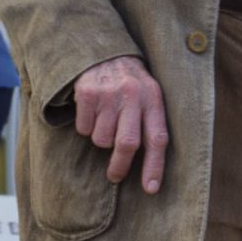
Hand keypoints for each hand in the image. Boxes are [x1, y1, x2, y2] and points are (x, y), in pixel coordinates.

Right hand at [73, 55, 168, 192]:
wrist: (103, 51)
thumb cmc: (130, 84)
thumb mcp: (149, 95)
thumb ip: (151, 124)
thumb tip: (151, 171)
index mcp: (153, 98)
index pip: (157, 138)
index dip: (155, 166)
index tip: (150, 189)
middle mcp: (132, 94)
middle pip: (127, 143)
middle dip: (120, 166)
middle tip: (115, 176)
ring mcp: (108, 93)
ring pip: (101, 139)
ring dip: (100, 139)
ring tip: (104, 121)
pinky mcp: (87, 92)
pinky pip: (84, 128)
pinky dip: (86, 127)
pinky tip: (92, 112)